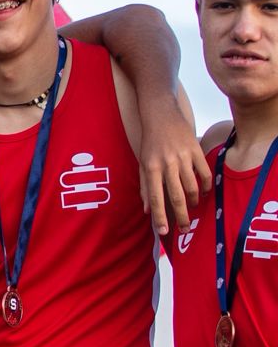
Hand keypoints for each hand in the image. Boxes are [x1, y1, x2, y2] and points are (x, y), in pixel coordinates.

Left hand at [138, 98, 210, 234]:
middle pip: (176, 197)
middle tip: (184, 229)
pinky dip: (205, 186)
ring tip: (191, 208)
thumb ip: (145, 187)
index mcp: (151, 168)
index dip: (160, 217)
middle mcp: (167, 164)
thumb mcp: (142, 163)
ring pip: (192, 187)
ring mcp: (183, 157)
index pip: (156, 198)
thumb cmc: (150, 142)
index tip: (164, 231)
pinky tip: (202, 193)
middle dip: (181, 216)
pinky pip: (204, 173)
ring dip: (193, 202)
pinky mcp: (196, 150)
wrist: (161, 115)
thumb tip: (146, 210)